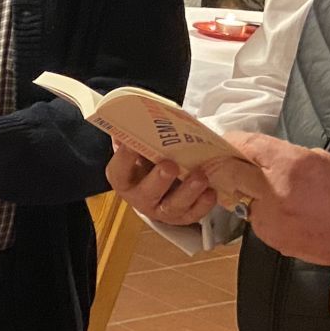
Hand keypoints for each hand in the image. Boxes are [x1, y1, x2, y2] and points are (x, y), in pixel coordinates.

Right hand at [105, 141, 219, 229]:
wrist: (161, 185)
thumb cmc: (149, 161)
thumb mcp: (141, 149)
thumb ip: (138, 135)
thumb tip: (136, 113)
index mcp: (123, 179)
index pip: (118, 171)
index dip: (124, 158)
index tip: (134, 142)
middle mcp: (139, 198)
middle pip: (146, 193)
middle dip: (159, 180)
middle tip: (170, 165)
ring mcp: (161, 210)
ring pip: (172, 206)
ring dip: (187, 192)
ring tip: (200, 176)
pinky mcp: (182, 217)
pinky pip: (193, 214)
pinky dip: (204, 204)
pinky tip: (211, 191)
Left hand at [227, 132, 329, 265]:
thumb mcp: (316, 158)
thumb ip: (281, 154)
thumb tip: (256, 154)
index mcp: (289, 165)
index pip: (247, 146)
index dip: (233, 142)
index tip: (227, 142)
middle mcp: (275, 191)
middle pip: (230, 173)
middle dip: (224, 166)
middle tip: (223, 163)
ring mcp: (270, 217)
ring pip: (240, 198)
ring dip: (245, 192)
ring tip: (272, 192)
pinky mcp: (270, 237)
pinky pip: (255, 219)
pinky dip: (261, 213)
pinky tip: (282, 212)